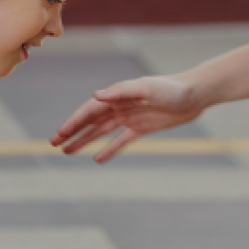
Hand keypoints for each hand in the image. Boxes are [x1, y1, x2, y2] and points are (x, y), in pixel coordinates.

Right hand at [50, 75, 204, 162]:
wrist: (195, 95)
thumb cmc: (172, 89)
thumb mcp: (146, 88)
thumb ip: (121, 92)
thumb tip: (96, 96)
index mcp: (117, 95)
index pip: (89, 110)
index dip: (73, 122)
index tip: (60, 134)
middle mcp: (120, 106)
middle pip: (90, 121)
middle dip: (72, 132)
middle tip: (54, 144)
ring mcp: (130, 117)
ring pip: (101, 132)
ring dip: (85, 141)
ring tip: (67, 152)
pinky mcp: (142, 128)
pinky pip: (121, 141)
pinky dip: (109, 149)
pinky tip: (97, 159)